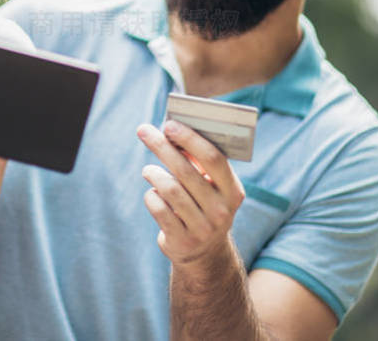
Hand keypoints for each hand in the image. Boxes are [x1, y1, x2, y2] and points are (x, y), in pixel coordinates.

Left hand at [137, 120, 244, 264]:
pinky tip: (153, 193)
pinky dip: (151, 195)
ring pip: (169, 188)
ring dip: (153, 173)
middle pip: (185, 170)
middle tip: (144, 131)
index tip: (169, 124)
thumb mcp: (211, 187)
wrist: (204, 254)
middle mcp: (221, 210)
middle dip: (162, 146)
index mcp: (233, 191)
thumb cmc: (204, 206)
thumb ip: (199, 162)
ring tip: (148, 170)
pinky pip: (158, 207)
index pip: (214, 158)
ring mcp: (203, 228)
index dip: (190, 138)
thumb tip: (173, 130)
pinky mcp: (182, 240)